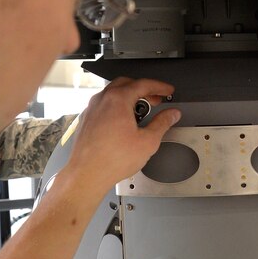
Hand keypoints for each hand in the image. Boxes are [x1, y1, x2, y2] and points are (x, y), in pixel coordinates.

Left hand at [63, 77, 180, 193]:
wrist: (87, 175)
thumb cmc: (111, 160)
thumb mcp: (147, 141)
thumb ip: (162, 123)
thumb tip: (171, 114)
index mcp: (118, 100)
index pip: (143, 84)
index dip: (159, 86)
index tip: (167, 90)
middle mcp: (102, 100)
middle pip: (126, 83)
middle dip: (144, 89)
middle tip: (156, 99)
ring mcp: (92, 109)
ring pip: (113, 93)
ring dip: (129, 96)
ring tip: (141, 110)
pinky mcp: (86, 120)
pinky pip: (104, 104)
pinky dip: (117, 105)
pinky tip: (124, 120)